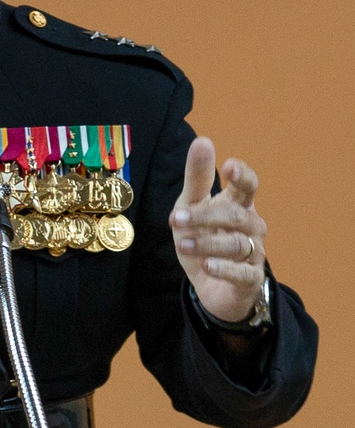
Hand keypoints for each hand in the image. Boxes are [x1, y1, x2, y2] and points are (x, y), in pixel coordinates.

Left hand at [169, 137, 266, 322]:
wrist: (212, 287)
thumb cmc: (206, 238)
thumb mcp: (193, 206)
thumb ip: (198, 177)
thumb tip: (203, 140)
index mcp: (239, 204)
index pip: (248, 185)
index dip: (242, 175)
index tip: (228, 166)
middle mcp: (252, 226)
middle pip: (237, 215)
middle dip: (206, 216)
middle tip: (175, 219)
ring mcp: (253, 253)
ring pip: (237, 245)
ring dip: (208, 243)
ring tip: (183, 244)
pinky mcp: (249, 280)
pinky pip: (242, 273)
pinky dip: (224, 269)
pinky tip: (207, 266)